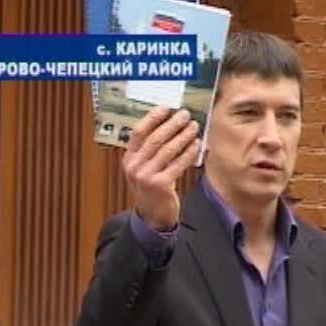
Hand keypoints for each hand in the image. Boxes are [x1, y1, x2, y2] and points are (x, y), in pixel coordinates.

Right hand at [122, 107, 199, 229]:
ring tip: (194, 127)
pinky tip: (196, 145)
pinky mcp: (161, 185)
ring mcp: (147, 176)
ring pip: (168, 150)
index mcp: (129, 159)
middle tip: (186, 115)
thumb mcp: (143, 170)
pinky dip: (189, 153)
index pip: (139, 133)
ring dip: (183, 136)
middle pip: (155, 139)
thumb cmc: (151, 190)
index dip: (153, 118)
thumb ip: (149, 152)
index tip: (166, 108)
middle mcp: (135, 167)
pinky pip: (178, 164)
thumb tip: (169, 126)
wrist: (152, 217)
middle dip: (172, 124)